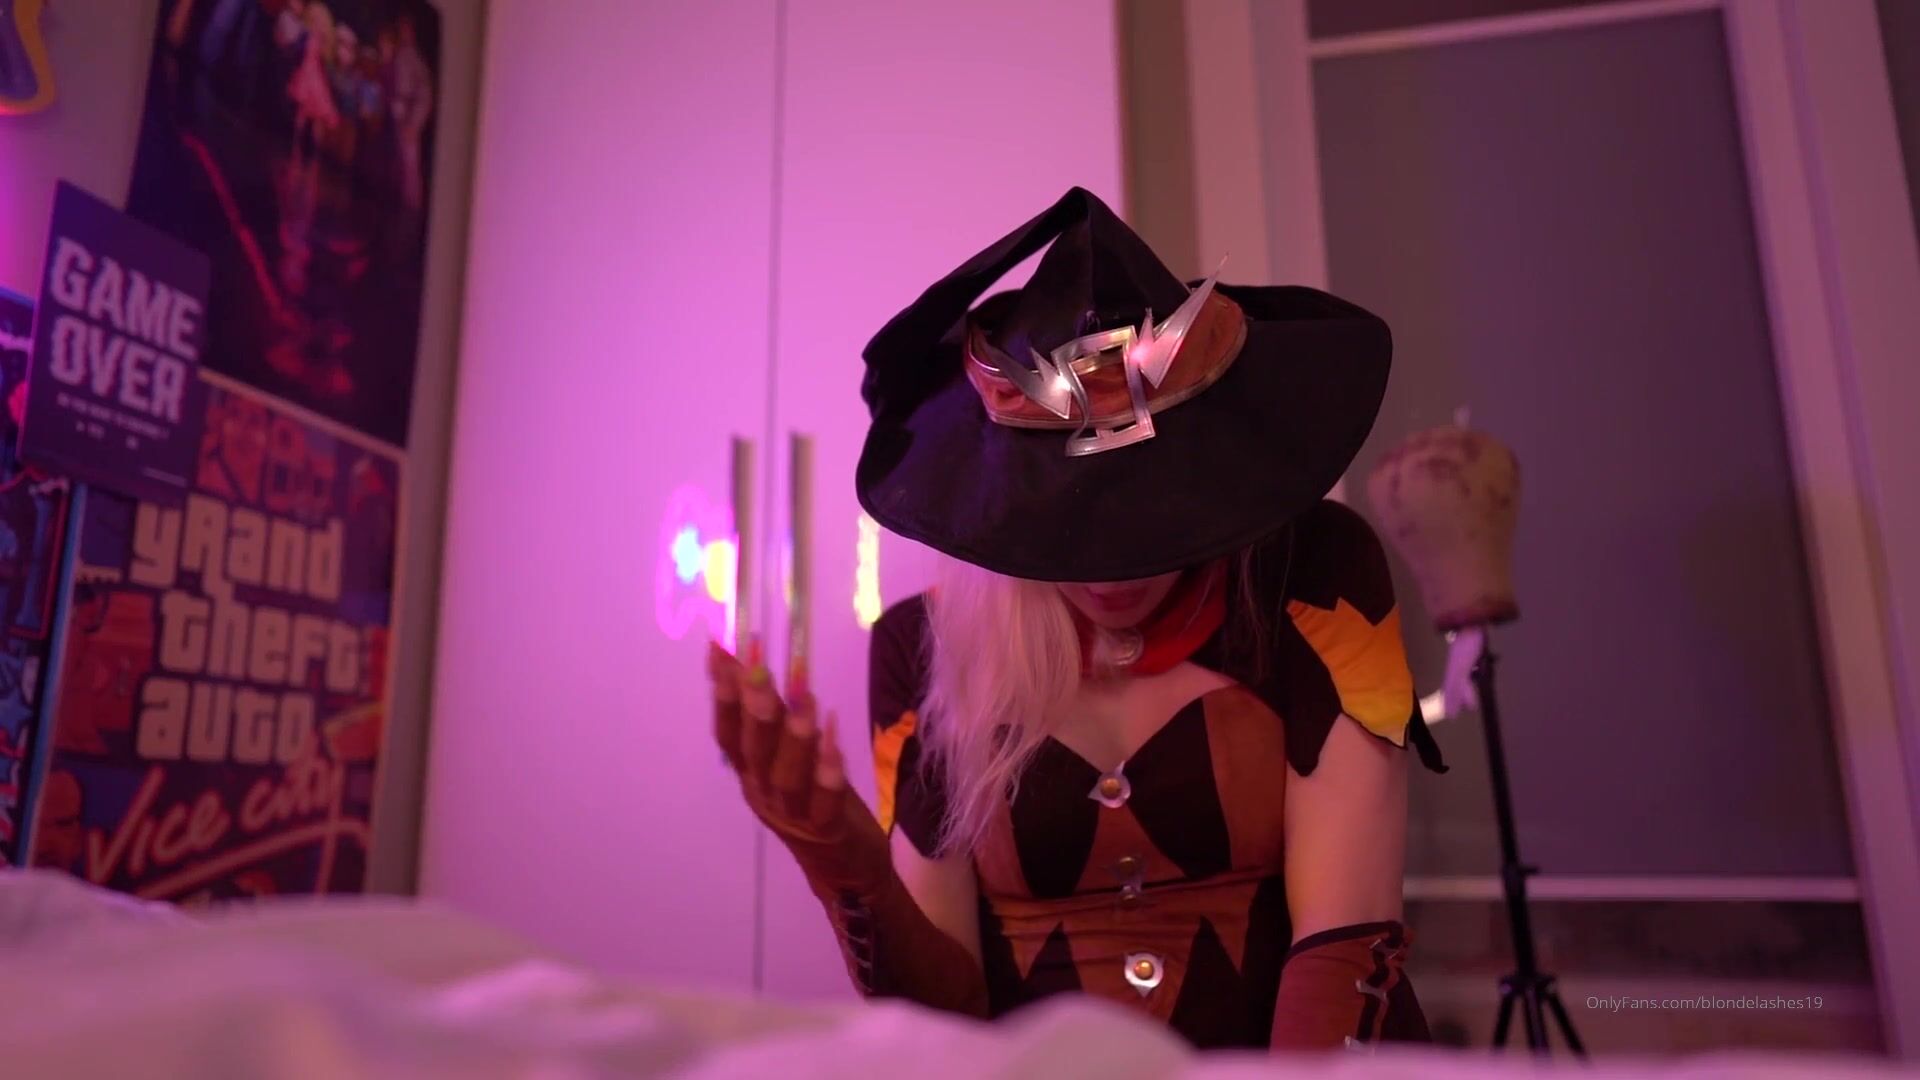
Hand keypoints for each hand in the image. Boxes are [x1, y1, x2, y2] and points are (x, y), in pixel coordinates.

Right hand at [708, 639, 852, 845]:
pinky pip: (824, 802)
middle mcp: (763, 792)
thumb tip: (755, 663)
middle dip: (753, 710)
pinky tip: (835, 742)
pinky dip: (827, 772)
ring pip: (787, 777)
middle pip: (752, 752)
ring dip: (793, 738)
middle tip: (757, 670)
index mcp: (750, 773)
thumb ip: (776, 715)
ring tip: (805, 701)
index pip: (727, 732)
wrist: (843, 867)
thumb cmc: (813, 799)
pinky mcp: (827, 829)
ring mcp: (793, 814)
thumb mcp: (789, 755)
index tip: (719, 650)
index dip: (722, 693)